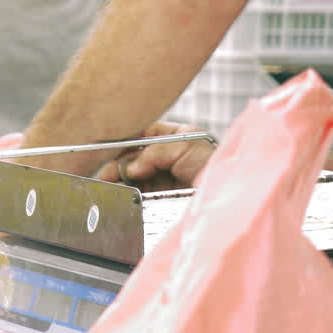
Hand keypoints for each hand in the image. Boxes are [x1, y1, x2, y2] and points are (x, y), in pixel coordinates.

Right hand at [95, 121, 215, 191]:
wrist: (226, 197)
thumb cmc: (214, 166)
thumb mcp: (187, 146)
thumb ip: (155, 151)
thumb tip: (129, 168)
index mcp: (173, 137)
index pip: (141, 134)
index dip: (124, 142)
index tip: (110, 151)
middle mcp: (165, 156)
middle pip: (131, 157)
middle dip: (118, 165)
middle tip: (107, 176)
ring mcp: (161, 177)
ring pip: (130, 176)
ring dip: (118, 181)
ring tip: (109, 186)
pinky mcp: (159, 196)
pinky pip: (136, 193)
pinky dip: (126, 194)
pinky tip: (119, 195)